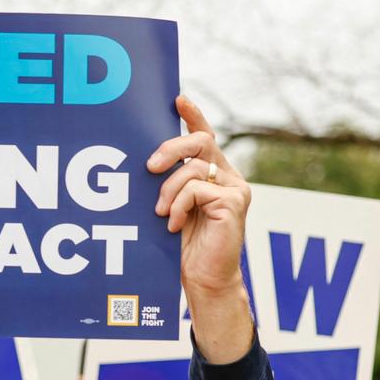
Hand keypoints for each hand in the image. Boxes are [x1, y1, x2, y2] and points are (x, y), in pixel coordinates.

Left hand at [147, 96, 253, 362]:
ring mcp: (235, 189)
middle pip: (200, 143)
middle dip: (170, 148)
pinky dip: (179, 206)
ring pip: (195, 168)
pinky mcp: (235, 203)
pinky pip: (198, 189)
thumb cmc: (183, 248)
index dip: (192, 116)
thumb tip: (144, 164)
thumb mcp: (171, 209)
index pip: (205, 137)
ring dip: (169, 190)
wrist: (204, 280)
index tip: (176, 99)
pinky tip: (173, 224)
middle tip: (149, 167)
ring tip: (160, 213)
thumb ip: (168, 185)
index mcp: (214, 174)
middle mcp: (228, 177)